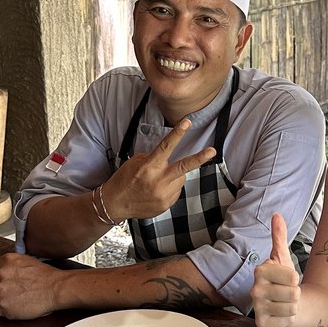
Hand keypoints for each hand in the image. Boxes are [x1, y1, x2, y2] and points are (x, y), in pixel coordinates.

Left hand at [0, 252, 66, 319]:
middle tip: (4, 294)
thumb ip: (10, 264)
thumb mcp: (25, 260)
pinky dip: (0, 312)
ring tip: (10, 302)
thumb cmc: (46, 277)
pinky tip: (12, 309)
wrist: (55, 288)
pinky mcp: (1, 305)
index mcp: (5, 261)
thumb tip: (1, 270)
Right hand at [101, 117, 215, 222]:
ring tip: (158, 181)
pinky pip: (175, 191)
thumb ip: (153, 158)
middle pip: (184, 166)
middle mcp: (158, 180)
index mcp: (149, 166)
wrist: (115, 204)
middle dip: (199, 158)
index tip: (187, 122)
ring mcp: (163, 194)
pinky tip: (156, 191)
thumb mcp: (135, 163)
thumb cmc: (124, 180)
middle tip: (212, 151)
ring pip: (180, 179)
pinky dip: (170, 188)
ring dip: (174, 176)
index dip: (178, 133)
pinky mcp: (166, 204)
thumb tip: (168, 158)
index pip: (166, 146)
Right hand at [250, 213, 300, 326]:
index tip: (287, 278)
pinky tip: (280, 313)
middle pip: (293, 292)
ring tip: (285, 302)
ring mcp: (257, 307)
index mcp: (260, 270)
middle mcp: (255, 289)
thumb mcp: (283, 257)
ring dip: (292, 305)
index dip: (295, 278)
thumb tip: (276, 215)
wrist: (283, 302)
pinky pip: (286, 320)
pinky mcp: (262, 323)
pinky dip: (287, 318)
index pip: (292, 275)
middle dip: (295, 293)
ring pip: (291, 306)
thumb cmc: (284, 279)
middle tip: (286, 292)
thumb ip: (279, 236)